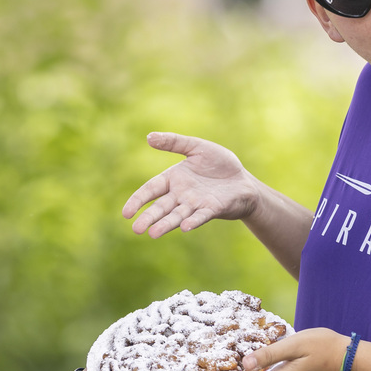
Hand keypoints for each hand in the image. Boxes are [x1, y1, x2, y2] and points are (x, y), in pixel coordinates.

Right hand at [122, 132, 258, 237]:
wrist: (244, 180)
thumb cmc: (220, 164)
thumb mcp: (197, 147)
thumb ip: (174, 142)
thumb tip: (149, 137)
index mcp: (173, 179)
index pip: (150, 190)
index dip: (138, 200)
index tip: (126, 213)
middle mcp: (181, 195)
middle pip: (161, 207)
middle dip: (149, 218)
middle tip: (136, 229)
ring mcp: (196, 204)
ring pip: (177, 215)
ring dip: (166, 224)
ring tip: (153, 234)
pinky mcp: (212, 209)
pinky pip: (200, 216)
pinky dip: (193, 221)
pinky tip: (185, 227)